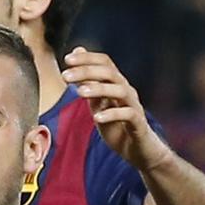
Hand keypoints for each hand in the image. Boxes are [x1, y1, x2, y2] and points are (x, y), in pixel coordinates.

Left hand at [63, 48, 172, 170]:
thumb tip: (77, 54)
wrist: (138, 149)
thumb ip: (89, 82)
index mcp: (117, 84)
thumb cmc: (118, 125)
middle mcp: (126, 90)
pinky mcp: (138, 123)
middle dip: (87, 71)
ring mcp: (134, 106)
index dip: (87, 58)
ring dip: (99, 89)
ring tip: (79, 92)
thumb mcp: (98, 103)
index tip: (66, 59)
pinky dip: (112, 114)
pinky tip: (96, 118)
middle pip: (110, 73)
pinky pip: (128, 114)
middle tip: (65, 76)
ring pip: (119, 90)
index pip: (104, 63)